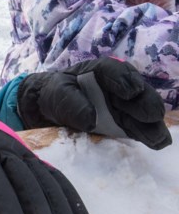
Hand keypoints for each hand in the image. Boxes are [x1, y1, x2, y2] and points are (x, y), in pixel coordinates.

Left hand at [18, 57, 170, 149]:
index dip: (124, 80)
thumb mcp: (59, 94)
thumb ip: (73, 104)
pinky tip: (158, 142)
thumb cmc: (57, 93)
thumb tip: (91, 121)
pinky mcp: (124, 121)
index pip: (114, 71)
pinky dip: (147, 134)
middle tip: (152, 115)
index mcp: (101, 70)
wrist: (54, 106)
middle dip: (145, 103)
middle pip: (137, 92)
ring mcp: (124, 105)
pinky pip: (137, 127)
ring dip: (152, 124)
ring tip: (160, 138)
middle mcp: (118, 86)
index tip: (131, 92)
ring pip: (142, 112)